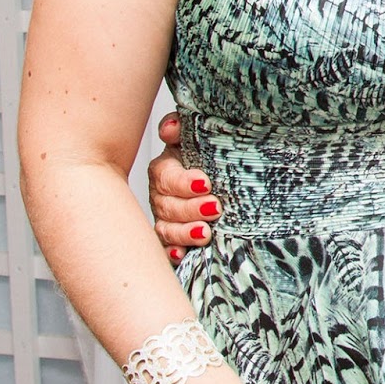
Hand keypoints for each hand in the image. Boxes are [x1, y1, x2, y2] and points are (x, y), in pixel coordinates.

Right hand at [149, 112, 220, 260]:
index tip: (206, 183)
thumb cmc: (209, 153)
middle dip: (190, 209)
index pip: (166, 176)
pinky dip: (173, 252)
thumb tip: (171, 128)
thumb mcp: (200, 136)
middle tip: (215, 208)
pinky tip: (182, 254)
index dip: (184, 182)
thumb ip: (182, 128)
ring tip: (205, 233)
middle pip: (166, 205)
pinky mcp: (173, 236)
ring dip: (184, 233)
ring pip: (166, 228)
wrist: (222, 173)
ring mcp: (166, 216)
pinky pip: (167, 248)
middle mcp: (162, 194)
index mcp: (166, 167)